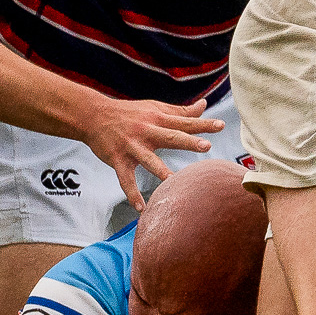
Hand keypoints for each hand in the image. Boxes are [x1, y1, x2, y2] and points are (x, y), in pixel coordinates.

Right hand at [80, 96, 221, 209]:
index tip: (222, 126)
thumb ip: (180, 111)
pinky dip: (132, 194)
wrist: (93, 116)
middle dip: (188, 141)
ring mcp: (132, 146)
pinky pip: (125, 179)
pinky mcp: (118, 160)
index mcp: (158, 118)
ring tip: (174, 182)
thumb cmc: (130, 114)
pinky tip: (141, 208)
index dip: (203, 124)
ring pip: (148, 160)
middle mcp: (147, 131)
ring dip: (161, 170)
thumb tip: (204, 106)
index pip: (184, 122)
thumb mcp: (154, 108)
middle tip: (207, 146)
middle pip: (170, 137)